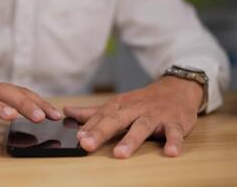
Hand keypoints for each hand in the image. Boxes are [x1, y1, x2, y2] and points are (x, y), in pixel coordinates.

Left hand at [64, 76, 202, 157]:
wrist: (177, 89)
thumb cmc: (142, 101)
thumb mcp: (117, 104)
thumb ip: (92, 112)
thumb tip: (67, 111)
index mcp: (120, 105)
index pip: (101, 117)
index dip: (88, 128)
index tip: (77, 139)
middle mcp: (135, 109)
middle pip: (116, 120)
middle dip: (101, 132)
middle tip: (87, 145)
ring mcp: (155, 115)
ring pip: (142, 126)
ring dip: (131, 140)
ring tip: (120, 154)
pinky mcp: (175, 122)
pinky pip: (174, 132)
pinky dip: (173, 141)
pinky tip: (170, 152)